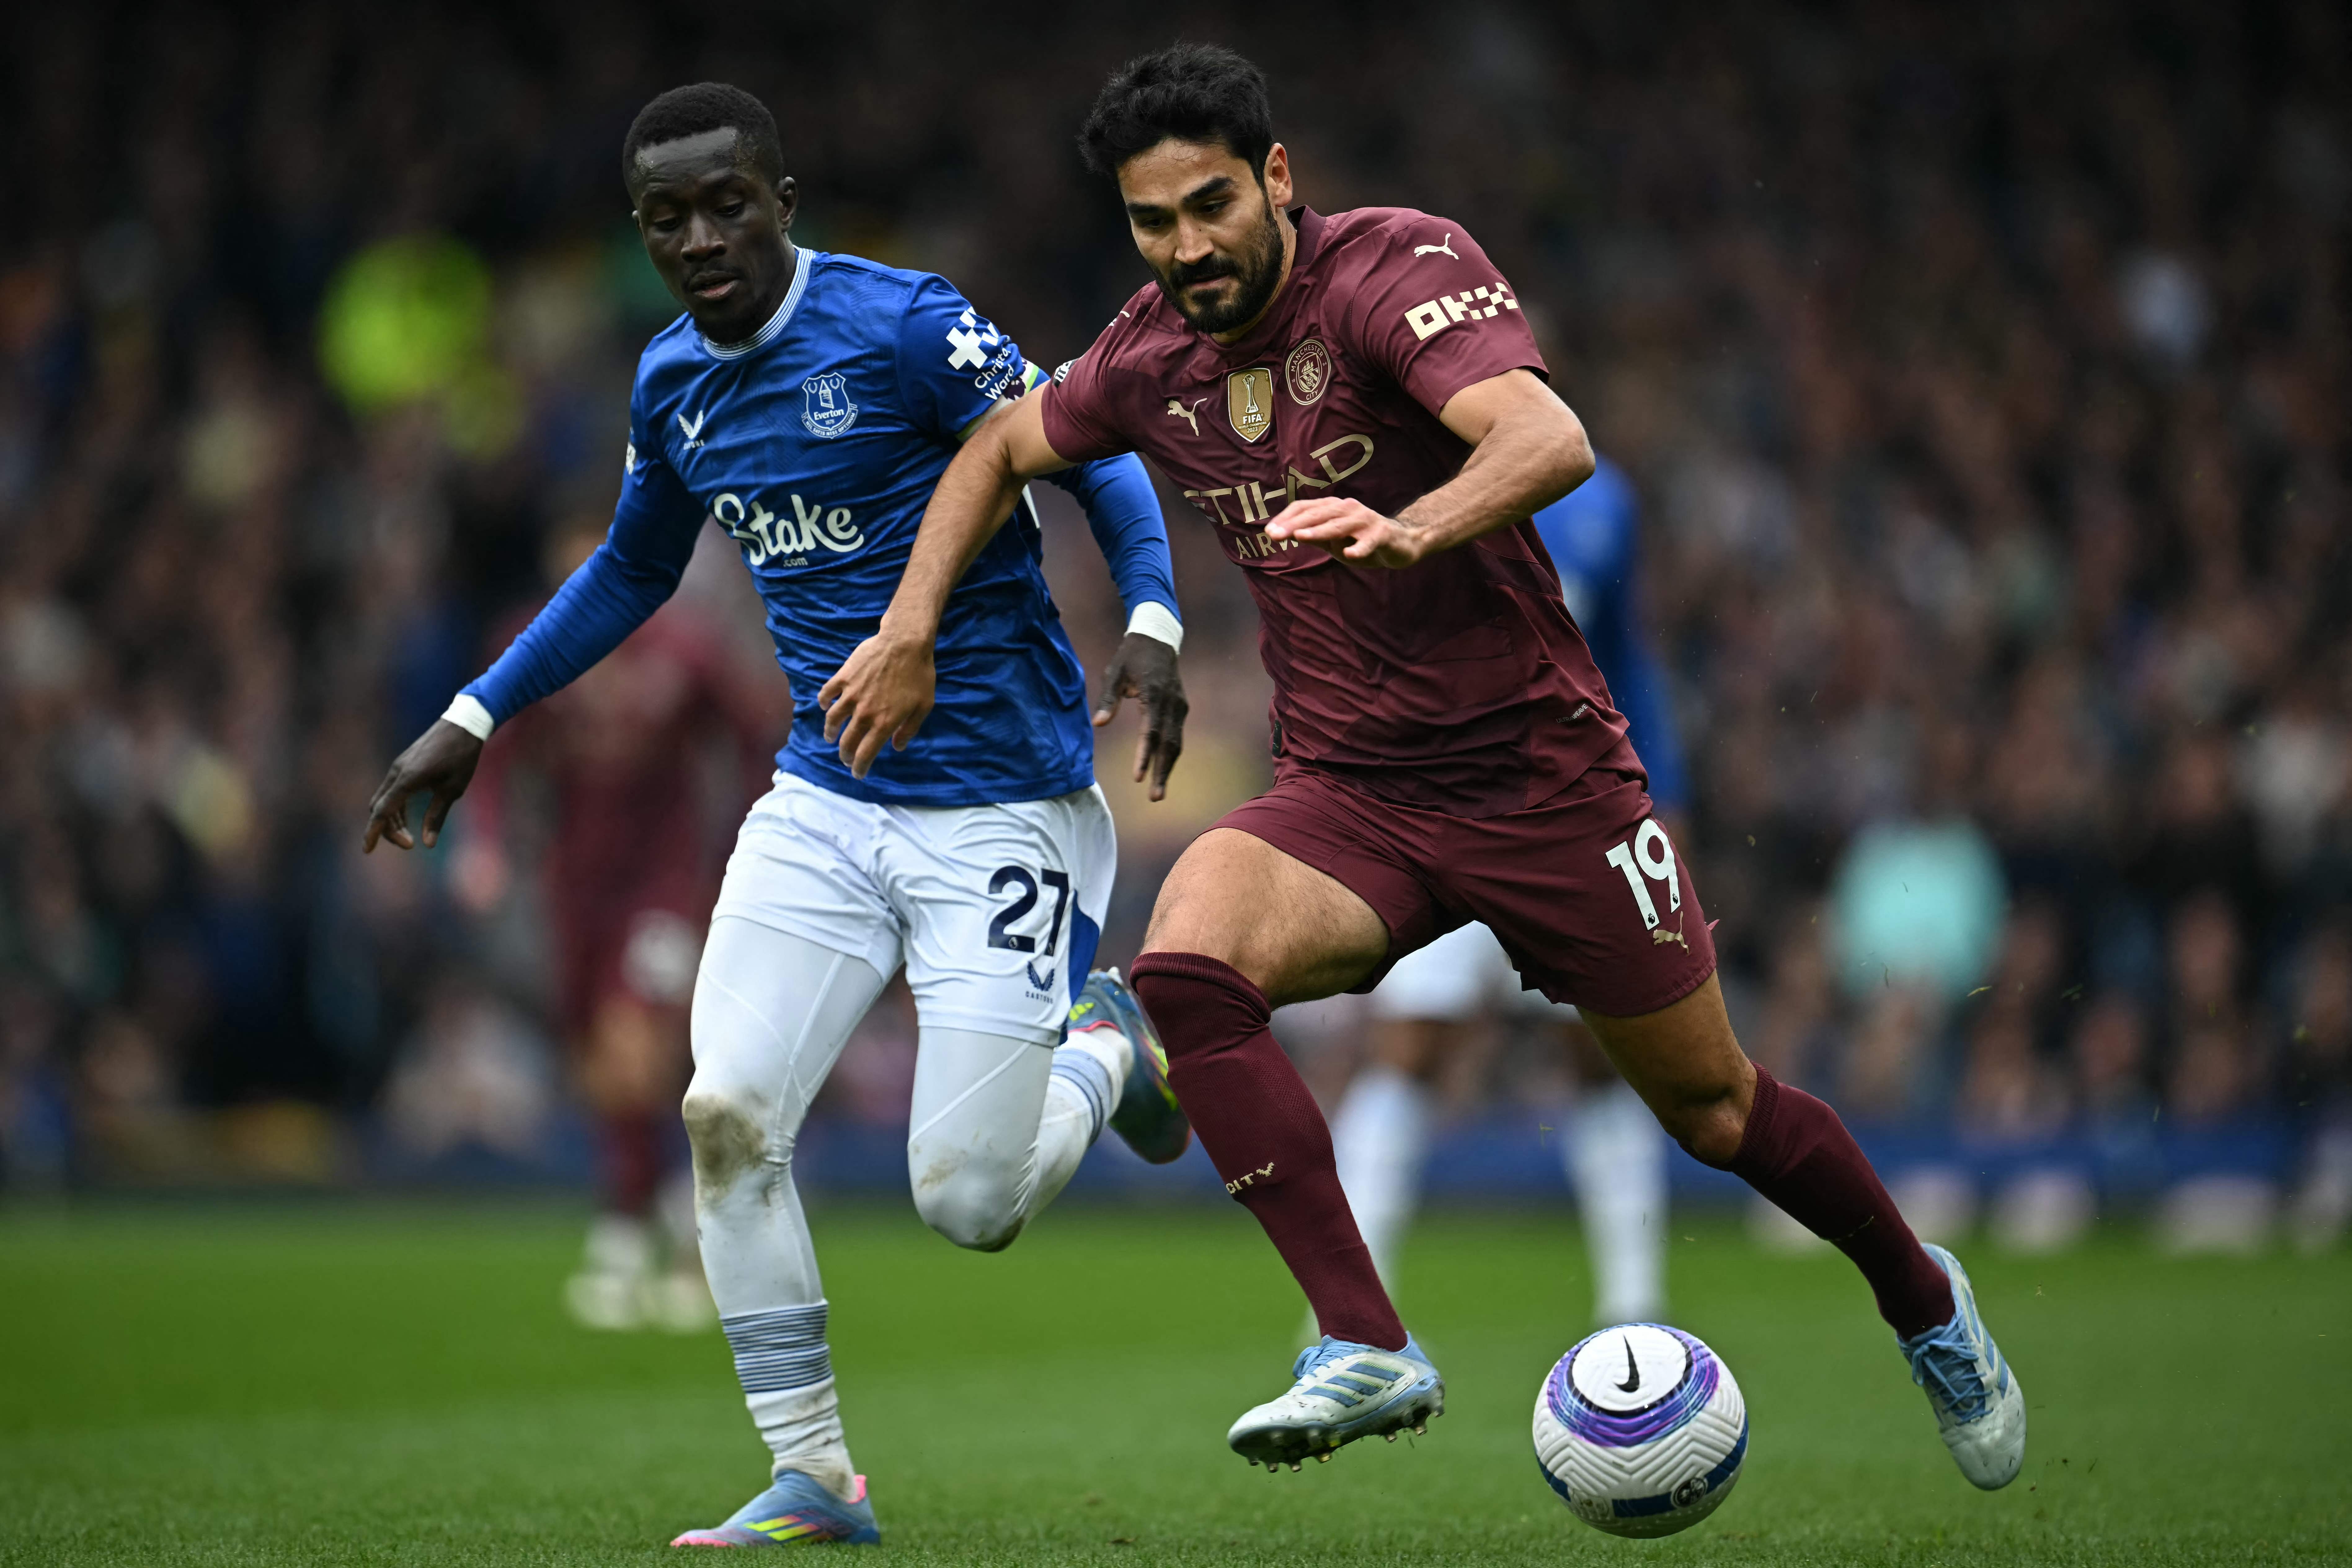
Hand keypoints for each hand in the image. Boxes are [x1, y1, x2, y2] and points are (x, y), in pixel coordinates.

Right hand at [363, 720, 482, 852]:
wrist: (463, 725)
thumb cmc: (462, 757)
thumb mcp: (453, 790)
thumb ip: (437, 816)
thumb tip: (427, 844)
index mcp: (407, 779)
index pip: (382, 811)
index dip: (373, 832)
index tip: (367, 850)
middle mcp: (397, 772)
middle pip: (379, 808)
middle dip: (387, 830)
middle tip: (409, 844)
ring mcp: (398, 767)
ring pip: (384, 799)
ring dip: (392, 820)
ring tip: (410, 837)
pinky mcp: (403, 765)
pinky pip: (391, 790)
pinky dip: (395, 807)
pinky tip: (408, 818)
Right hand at [819, 630, 935, 777]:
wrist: (905, 643)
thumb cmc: (919, 675)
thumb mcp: (923, 706)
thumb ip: (909, 729)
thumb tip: (897, 746)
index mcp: (884, 723)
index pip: (866, 753)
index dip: (860, 767)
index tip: (857, 773)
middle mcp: (864, 713)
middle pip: (847, 741)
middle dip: (845, 754)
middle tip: (845, 758)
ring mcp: (851, 694)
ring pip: (832, 720)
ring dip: (829, 731)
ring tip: (830, 736)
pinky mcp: (843, 677)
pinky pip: (826, 693)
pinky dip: (823, 702)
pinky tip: (825, 705)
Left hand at [1093, 632, 1186, 800]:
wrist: (1158, 638)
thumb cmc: (1131, 656)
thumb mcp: (1114, 672)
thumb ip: (1108, 699)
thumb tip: (1099, 724)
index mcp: (1154, 693)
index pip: (1151, 731)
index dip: (1145, 755)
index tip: (1137, 777)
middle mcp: (1171, 703)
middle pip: (1169, 743)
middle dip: (1162, 771)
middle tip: (1155, 797)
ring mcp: (1179, 706)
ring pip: (1176, 743)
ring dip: (1168, 768)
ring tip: (1158, 792)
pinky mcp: (1181, 708)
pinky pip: (1177, 736)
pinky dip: (1170, 755)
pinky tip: (1162, 770)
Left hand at [1263, 497, 1426, 567]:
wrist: (1400, 543)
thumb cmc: (1361, 540)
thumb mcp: (1333, 540)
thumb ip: (1311, 536)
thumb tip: (1281, 533)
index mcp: (1334, 508)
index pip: (1306, 508)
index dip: (1287, 518)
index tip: (1269, 531)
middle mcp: (1348, 509)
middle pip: (1318, 514)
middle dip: (1295, 524)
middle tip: (1275, 535)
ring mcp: (1365, 520)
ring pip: (1339, 525)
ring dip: (1320, 531)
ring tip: (1301, 536)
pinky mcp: (1382, 534)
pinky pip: (1369, 542)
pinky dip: (1359, 547)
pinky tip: (1349, 554)